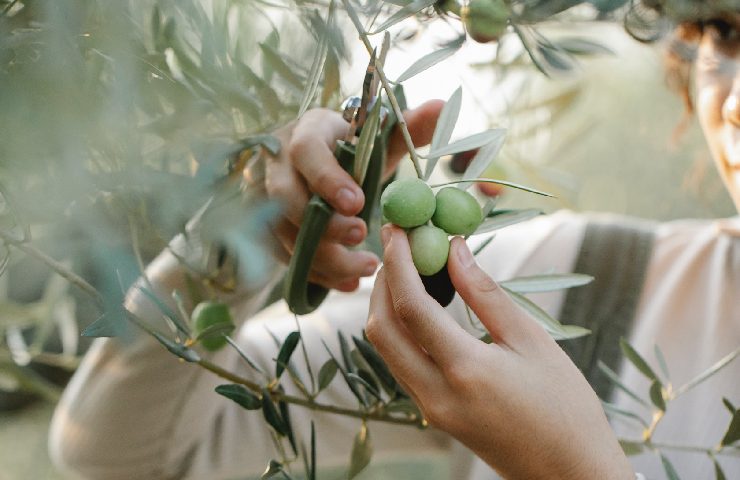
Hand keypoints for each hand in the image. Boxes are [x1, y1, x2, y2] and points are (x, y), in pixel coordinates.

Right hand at [256, 101, 442, 291]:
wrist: (324, 163)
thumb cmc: (354, 149)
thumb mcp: (380, 137)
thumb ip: (410, 126)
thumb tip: (443, 106)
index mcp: (307, 132)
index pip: (305, 151)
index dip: (327, 179)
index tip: (358, 203)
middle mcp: (279, 164)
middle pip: (285, 198)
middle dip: (322, 224)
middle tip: (361, 236)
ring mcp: (267, 199)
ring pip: (283, 233)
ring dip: (323, 257)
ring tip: (366, 268)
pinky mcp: (270, 229)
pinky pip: (285, 257)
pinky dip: (318, 274)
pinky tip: (348, 283)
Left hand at [366, 225, 633, 479]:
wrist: (568, 474)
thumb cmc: (565, 406)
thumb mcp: (532, 342)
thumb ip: (486, 294)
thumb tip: (455, 251)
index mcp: (465, 371)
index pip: (411, 308)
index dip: (398, 263)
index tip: (398, 229)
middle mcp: (435, 393)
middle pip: (381, 328)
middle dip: (382, 282)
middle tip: (398, 245)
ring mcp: (429, 408)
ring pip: (385, 348)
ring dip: (387, 304)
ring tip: (408, 267)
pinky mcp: (432, 414)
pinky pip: (400, 363)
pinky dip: (400, 329)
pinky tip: (419, 305)